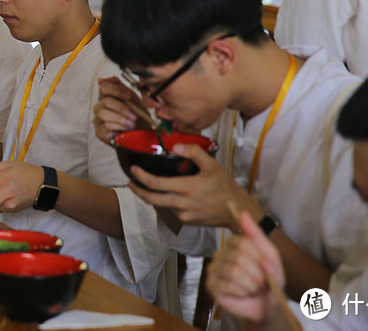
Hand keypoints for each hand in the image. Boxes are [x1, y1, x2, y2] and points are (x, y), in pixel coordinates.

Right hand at [93, 76, 149, 145]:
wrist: (142, 134)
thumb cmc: (137, 116)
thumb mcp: (133, 100)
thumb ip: (120, 87)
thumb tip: (100, 79)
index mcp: (107, 96)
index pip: (103, 87)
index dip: (116, 90)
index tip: (129, 96)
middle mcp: (100, 106)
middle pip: (105, 101)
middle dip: (122, 108)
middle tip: (135, 115)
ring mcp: (98, 120)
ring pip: (103, 113)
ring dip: (121, 118)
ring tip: (132, 123)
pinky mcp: (99, 132)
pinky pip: (105, 125)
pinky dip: (119, 126)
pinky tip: (126, 128)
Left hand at [129, 143, 261, 227]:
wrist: (236, 210)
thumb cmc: (225, 186)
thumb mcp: (212, 165)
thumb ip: (193, 152)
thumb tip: (174, 146)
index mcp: (185, 188)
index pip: (154, 184)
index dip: (140, 177)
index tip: (133, 170)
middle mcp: (181, 204)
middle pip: (150, 198)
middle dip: (137, 190)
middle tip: (130, 182)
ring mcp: (183, 215)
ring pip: (161, 205)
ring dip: (153, 196)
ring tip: (149, 186)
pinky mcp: (187, 221)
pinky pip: (172, 210)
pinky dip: (167, 202)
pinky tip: (171, 194)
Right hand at [207, 210, 289, 323]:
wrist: (268, 306)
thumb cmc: (269, 280)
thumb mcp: (270, 256)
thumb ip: (256, 234)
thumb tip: (242, 213)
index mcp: (234, 244)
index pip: (243, 242)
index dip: (260, 257)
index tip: (269, 268)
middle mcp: (220, 254)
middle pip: (239, 257)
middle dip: (257, 274)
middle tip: (261, 282)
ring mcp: (213, 269)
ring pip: (234, 271)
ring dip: (251, 284)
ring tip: (253, 289)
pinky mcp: (211, 286)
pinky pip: (228, 284)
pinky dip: (242, 292)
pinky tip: (243, 294)